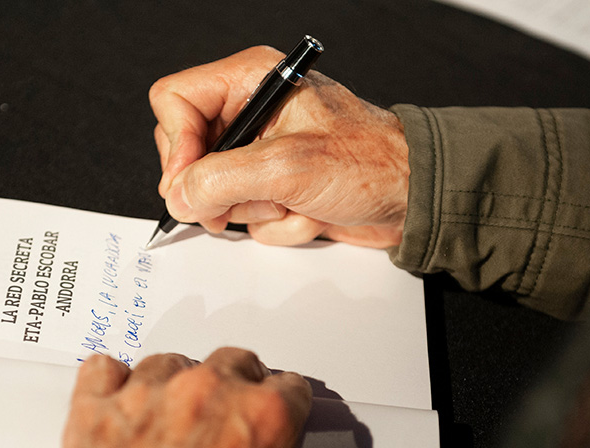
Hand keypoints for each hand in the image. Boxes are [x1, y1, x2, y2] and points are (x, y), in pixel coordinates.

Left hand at [52, 348, 438, 447]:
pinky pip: (102, 370)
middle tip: (232, 429)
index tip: (280, 429)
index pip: (291, 387)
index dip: (288, 410)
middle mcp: (206, 390)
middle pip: (233, 363)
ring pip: (169, 364)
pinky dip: (110, 385)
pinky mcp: (94, 411)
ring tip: (176, 424)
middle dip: (238, 388)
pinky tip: (118, 410)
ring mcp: (146, 395)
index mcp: (265, 415)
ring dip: (177, 385)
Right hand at [149, 46, 409, 247]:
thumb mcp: (289, 167)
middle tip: (255, 196)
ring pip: (216, 193)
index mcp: (253, 81)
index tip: (189, 183)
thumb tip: (180, 196)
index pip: (175, 101)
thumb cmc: (373, 163)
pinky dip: (276, 224)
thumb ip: (223, 179)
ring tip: (295, 201)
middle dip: (221, 189)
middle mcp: (252, 113)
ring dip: (257, 210)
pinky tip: (308, 212)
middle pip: (189, 153)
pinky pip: (245, 215)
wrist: (413, 199)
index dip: (176, 145)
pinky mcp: (272, 188)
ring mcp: (260, 154)